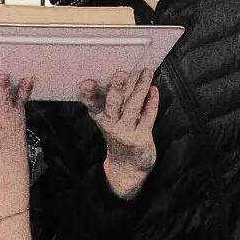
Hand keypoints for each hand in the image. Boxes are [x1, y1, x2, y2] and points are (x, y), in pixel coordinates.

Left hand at [0, 74, 34, 173]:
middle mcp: (6, 115)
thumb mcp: (19, 128)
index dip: (26, 87)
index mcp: (18, 114)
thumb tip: (7, 103)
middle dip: (3, 87)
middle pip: (4, 97)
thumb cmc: (13, 148)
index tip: (28, 77)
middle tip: (1, 75)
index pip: (23, 97)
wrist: (9, 165)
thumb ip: (13, 114)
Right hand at [78, 67, 158, 194]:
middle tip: (120, 73)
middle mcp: (112, 126)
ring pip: (134, 107)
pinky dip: (152, 102)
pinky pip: (148, 117)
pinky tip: (154, 90)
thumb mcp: (108, 121)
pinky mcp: (142, 137)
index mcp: (101, 120)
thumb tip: (117, 75)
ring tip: (146, 72)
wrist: (127, 168)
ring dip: (140, 88)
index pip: (93, 105)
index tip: (85, 83)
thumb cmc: (118, 137)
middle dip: (116, 89)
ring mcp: (127, 132)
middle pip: (113, 105)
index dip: (88, 95)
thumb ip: (110, 101)